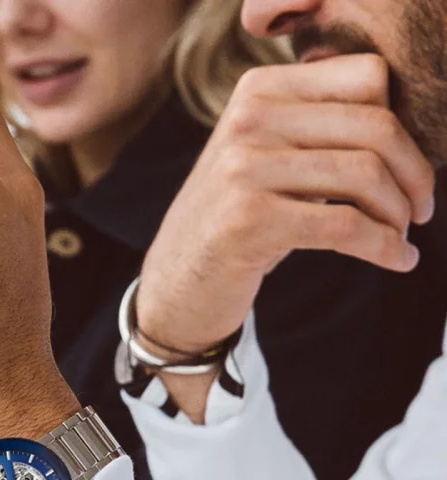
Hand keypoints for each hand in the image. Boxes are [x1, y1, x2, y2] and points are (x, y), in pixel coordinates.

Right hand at [137, 55, 434, 361]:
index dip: (405, 124)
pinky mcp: (249, 220)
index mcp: (258, 91)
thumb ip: (317, 128)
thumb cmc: (234, 224)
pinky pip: (345, 226)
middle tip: (420, 210)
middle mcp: (248, 121)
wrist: (175, 285)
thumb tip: (409, 128)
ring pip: (364, 175)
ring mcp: (243, 170)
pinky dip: (384, 247)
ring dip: (398, 214)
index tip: (409, 168)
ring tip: (403, 237)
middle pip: (374, 126)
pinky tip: (398, 261)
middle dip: (414, 173)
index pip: (368, 78)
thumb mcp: (266, 161)